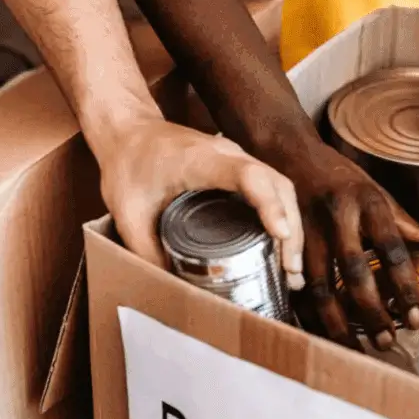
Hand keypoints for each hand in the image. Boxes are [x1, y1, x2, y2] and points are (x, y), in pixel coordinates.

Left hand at [97, 118, 303, 287]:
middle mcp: (228, 154)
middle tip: (290, 272)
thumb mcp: (127, 213)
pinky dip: (282, 217)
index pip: (248, 176)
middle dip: (290, 229)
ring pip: (280, 187)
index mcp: (201, 160)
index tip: (280, 234)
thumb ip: (147, 251)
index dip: (269, 204)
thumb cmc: (127, 164)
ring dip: (291, 226)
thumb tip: (172, 288)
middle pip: (277, 186)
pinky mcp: (238, 167)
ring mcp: (237, 158)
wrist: (127, 129)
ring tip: (291, 270)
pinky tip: (281, 249)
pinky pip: (271, 188)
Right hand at [274, 138, 418, 348]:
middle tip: (388, 341)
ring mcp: (308, 230)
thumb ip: (406, 225)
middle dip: (372, 312)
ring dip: (339, 322)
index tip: (416, 318)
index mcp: (369, 203)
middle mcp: (339, 216)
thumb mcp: (379, 193)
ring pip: (322, 285)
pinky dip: (311, 312)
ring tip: (356, 347)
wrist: (292, 155)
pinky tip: (322, 332)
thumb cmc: (342, 179)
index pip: (393, 250)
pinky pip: (300, 285)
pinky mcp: (285, 243)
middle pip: (355, 273)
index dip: (406, 287)